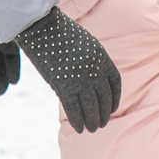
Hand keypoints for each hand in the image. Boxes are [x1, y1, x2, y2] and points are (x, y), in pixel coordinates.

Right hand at [16, 7, 121, 133]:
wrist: (43, 29)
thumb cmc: (61, 34)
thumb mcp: (84, 45)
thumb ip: (91, 63)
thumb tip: (91, 86)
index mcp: (102, 57)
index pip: (115, 82)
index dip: (115, 98)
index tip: (113, 108)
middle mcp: (95, 70)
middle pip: (104, 98)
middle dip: (104, 113)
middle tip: (101, 123)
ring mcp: (81, 80)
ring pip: (92, 107)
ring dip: (93, 120)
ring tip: (92, 129)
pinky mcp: (65, 87)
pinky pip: (75, 110)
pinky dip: (78, 121)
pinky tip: (79, 128)